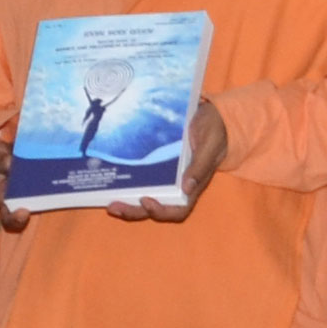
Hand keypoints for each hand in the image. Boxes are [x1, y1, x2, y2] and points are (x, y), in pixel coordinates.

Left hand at [119, 98, 231, 219]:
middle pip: (156, 208)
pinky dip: (129, 185)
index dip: (161, 211)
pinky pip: (143, 180)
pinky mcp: (160, 167)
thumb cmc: (216, 130)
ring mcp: (168, 178)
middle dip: (135, 212)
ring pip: (147, 198)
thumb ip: (200, 166)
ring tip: (110, 204)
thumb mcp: (210, 145)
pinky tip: (114, 180)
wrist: (214, 115)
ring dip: (128, 204)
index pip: (178, 210)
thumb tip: (188, 188)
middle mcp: (179, 187)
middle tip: (114, 207)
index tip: (146, 200)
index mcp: (194, 186)